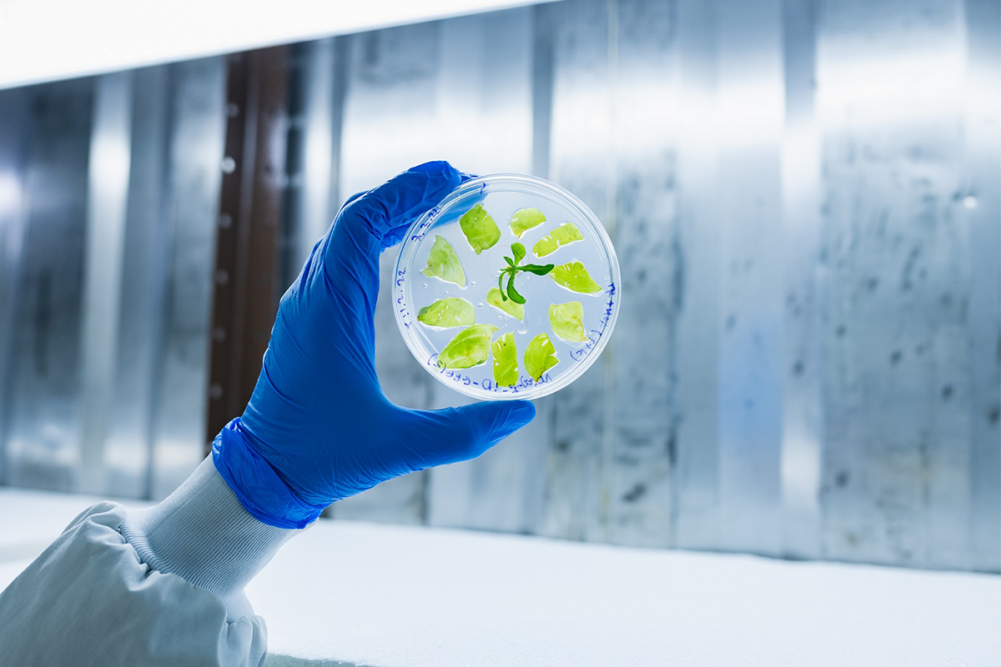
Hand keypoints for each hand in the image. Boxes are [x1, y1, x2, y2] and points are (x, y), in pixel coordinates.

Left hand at [212, 162, 535, 527]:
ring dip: (392, 211)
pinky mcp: (309, 317)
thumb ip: (462, 433)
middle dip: (408, 192)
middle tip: (464, 189)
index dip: (405, 191)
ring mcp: (308, 304)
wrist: (264, 471)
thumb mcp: (397, 447)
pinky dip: (377, 237)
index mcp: (329, 311)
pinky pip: (342, 256)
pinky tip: (411, 247)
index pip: (361, 223)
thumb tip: (523, 413)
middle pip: (356, 216)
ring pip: (346, 233)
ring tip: (444, 207)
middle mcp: (313, 296)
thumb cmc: (321, 456)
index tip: (453, 179)